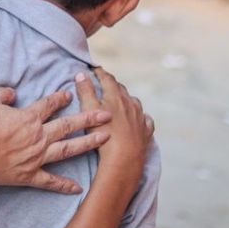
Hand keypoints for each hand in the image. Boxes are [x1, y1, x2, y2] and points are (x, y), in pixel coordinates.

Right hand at [0, 87, 113, 194]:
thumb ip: (3, 94)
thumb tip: (12, 92)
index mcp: (29, 118)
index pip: (50, 105)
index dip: (61, 98)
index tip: (71, 95)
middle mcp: (38, 136)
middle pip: (69, 125)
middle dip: (89, 118)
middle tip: (107, 115)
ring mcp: (37, 157)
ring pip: (68, 150)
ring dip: (88, 144)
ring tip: (105, 139)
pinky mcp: (30, 175)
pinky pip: (51, 182)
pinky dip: (64, 186)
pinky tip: (78, 188)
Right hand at [75, 68, 151, 182]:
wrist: (123, 158)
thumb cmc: (103, 133)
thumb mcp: (88, 110)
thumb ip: (85, 90)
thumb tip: (82, 74)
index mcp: (116, 96)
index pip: (107, 79)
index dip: (100, 73)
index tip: (94, 69)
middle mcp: (131, 103)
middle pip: (121, 89)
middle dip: (112, 85)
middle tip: (105, 84)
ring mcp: (140, 117)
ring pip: (134, 103)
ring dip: (126, 100)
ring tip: (120, 102)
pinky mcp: (146, 131)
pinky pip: (145, 120)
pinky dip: (140, 117)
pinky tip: (138, 119)